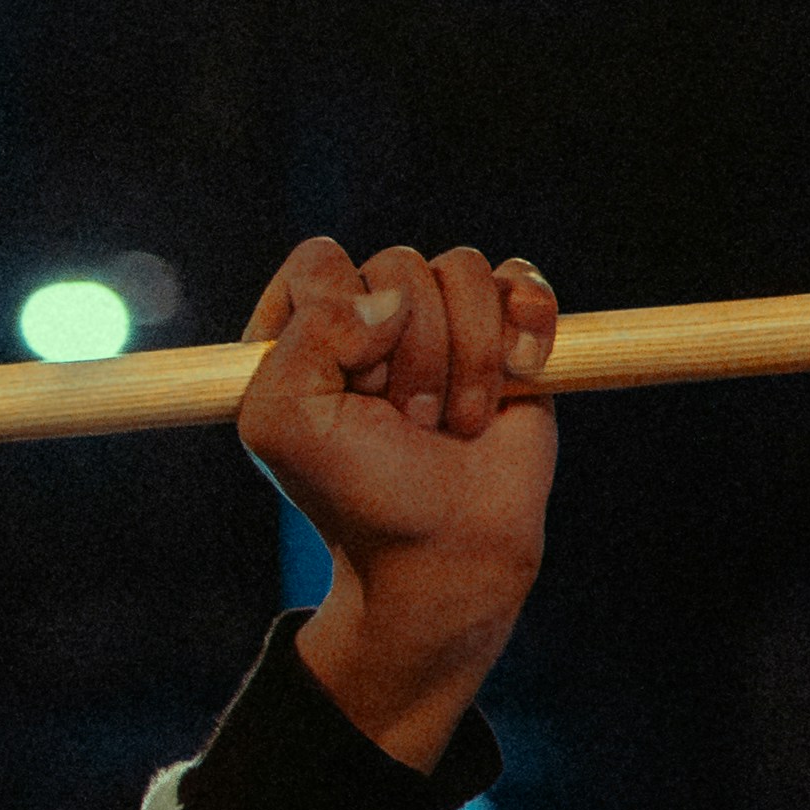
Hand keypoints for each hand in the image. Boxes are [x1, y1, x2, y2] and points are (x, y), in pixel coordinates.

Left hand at [234, 234, 556, 773]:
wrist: (445, 546)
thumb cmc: (356, 490)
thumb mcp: (282, 422)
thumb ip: (306, 336)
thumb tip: (391, 297)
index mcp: (300, 328)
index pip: (320, 263)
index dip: (342, 322)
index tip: (350, 391)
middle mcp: (368, 315)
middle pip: (399, 265)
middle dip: (412, 356)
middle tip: (407, 423)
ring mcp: (441, 320)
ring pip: (466, 271)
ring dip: (469, 358)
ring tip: (454, 420)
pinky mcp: (506, 333)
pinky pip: (522, 281)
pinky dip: (527, 325)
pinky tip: (521, 373)